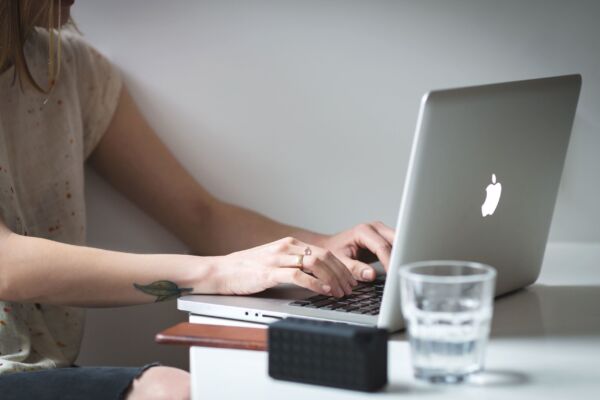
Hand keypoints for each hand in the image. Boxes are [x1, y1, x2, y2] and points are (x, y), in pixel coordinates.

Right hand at [212, 237, 357, 297]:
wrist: (220, 271)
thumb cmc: (246, 270)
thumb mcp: (274, 262)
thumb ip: (294, 265)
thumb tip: (317, 276)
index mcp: (289, 244)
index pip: (323, 252)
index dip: (340, 266)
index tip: (350, 279)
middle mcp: (286, 248)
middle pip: (324, 256)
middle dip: (341, 273)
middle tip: (350, 288)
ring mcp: (277, 259)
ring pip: (315, 263)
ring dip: (332, 279)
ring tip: (340, 292)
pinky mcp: (269, 273)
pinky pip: (298, 276)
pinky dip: (315, 284)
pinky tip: (323, 291)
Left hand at [319, 221, 394, 281]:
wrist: (330, 246)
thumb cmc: (333, 251)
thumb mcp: (340, 261)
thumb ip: (354, 268)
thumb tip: (371, 274)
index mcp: (363, 231)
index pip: (382, 247)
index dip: (389, 262)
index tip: (393, 275)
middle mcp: (374, 228)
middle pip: (395, 241)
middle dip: (399, 257)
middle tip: (401, 274)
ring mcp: (380, 231)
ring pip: (398, 243)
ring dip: (401, 256)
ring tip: (401, 272)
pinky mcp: (384, 238)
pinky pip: (396, 246)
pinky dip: (398, 256)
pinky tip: (398, 267)